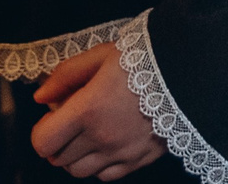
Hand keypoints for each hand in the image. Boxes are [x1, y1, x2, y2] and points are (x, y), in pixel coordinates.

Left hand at [32, 42, 165, 178]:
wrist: (186, 74)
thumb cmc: (140, 60)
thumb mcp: (99, 56)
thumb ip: (65, 76)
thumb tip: (40, 97)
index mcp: (88, 109)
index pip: (44, 141)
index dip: (41, 131)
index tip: (52, 117)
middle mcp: (102, 137)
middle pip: (59, 159)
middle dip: (57, 142)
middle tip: (70, 122)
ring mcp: (121, 153)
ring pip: (79, 171)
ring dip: (75, 156)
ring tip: (86, 134)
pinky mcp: (138, 161)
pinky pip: (105, 175)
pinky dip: (98, 165)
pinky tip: (105, 145)